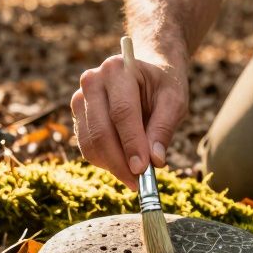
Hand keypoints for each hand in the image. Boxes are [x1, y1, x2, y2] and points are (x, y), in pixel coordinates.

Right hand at [71, 47, 188, 186]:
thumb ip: (164, 128)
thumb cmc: (162, 84)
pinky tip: (124, 163)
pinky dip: (105, 161)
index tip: (143, 169)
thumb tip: (155, 161)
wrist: (145, 70)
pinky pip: (87, 147)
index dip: (132, 143)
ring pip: (90, 143)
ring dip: (112, 165)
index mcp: (118, 70)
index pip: (122, 112)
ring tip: (135, 175)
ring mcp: (80, 98)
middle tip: (139, 183)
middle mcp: (93, 81)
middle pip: (101, 131)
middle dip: (119, 162)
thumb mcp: (174, 100)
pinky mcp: (77, 115)